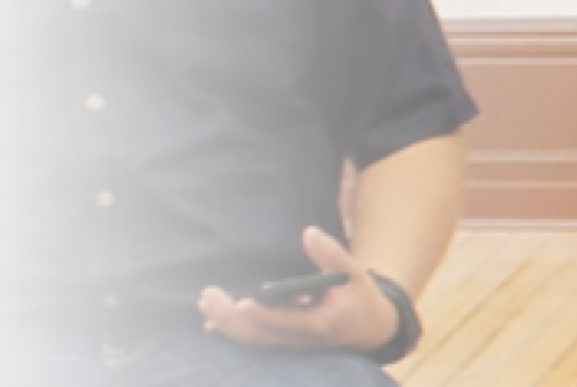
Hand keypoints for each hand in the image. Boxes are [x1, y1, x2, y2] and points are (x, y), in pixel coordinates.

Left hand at [197, 227, 398, 353]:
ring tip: (207, 303)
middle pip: (258, 334)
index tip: (242, 302)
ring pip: (251, 338)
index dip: (263, 314)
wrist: (369, 330)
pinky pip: (253, 338)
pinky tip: (213, 319)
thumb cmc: (361, 298)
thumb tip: (309, 233)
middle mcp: (299, 339)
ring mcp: (289, 342)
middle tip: (209, 296)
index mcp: (320, 323)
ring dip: (225, 323)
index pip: (286, 321)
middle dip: (230, 318)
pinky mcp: (282, 340)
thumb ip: (331, 254)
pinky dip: (232, 328)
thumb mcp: (356, 274)